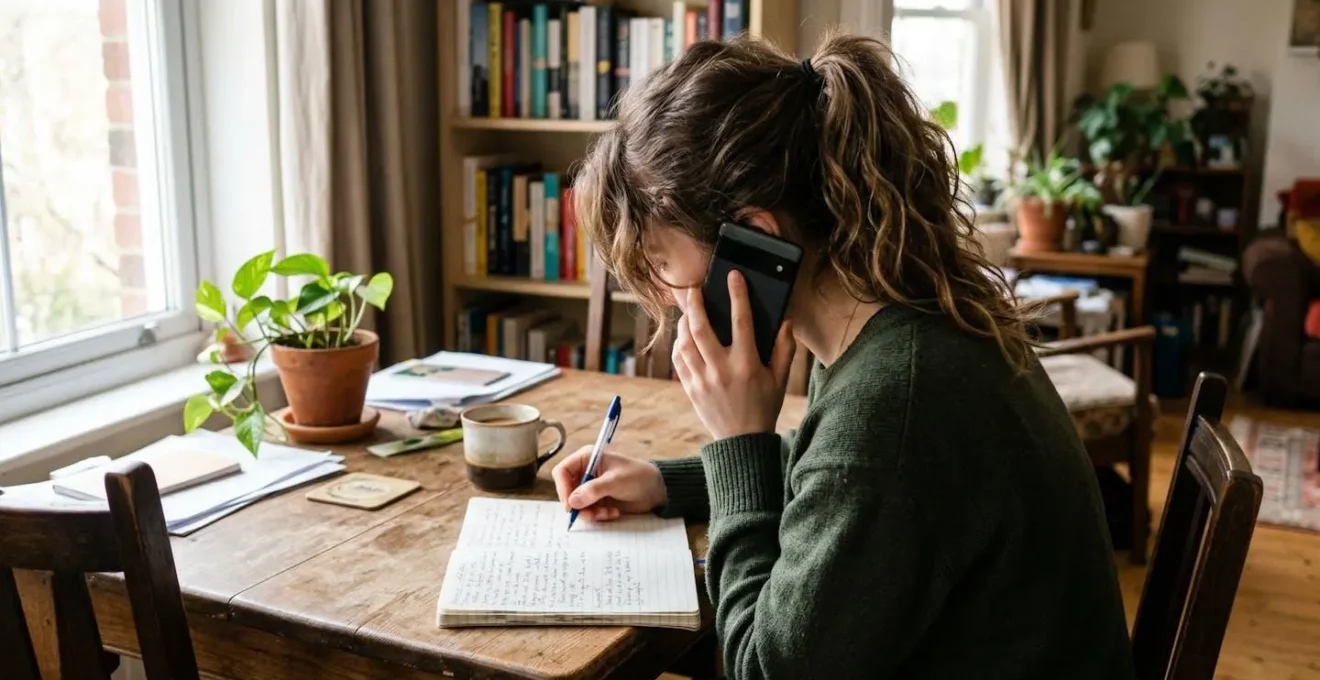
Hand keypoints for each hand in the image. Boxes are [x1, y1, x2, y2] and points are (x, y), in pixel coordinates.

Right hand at [552, 447, 667, 521]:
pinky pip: (587, 512)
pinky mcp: (597, 501)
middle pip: (567, 491)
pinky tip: (613, 512)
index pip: (562, 472)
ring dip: (590, 513)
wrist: (656, 491)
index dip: (563, 488)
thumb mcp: (616, 481)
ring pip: (577, 505)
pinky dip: (598, 516)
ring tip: (608, 513)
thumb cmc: (638, 477)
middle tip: (591, 514)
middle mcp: (585, 472)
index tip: (570, 504)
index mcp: (587, 458)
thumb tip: (572, 501)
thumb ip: (593, 490)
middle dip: (578, 505)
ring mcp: (590, 488)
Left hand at [672, 270, 795, 440]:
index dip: (737, 295)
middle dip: (695, 304)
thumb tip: (785, 321)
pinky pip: (679, 359)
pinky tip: (683, 335)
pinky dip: (679, 343)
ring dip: (684, 322)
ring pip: (685, 342)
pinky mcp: (690, 389)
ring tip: (687, 311)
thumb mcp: (780, 379)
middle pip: (701, 328)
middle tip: (694, 289)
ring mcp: (703, 380)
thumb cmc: (764, 407)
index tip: (733, 277)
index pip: (741, 321)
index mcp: (747, 365)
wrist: (741, 442)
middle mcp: (721, 370)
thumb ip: (784, 349)